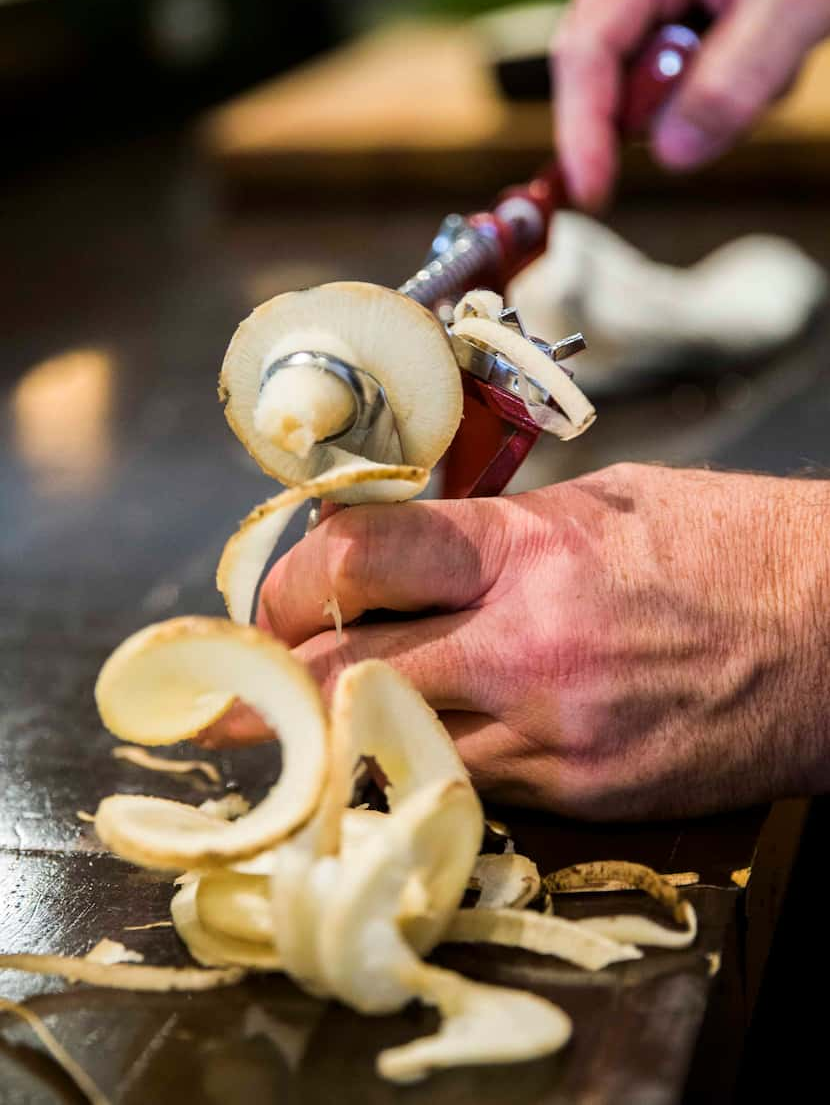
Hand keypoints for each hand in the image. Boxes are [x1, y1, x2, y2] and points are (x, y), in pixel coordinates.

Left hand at [200, 463, 829, 820]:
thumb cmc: (730, 547)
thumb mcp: (607, 500)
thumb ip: (498, 532)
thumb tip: (414, 554)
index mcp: (529, 549)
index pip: (361, 561)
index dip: (291, 583)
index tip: (271, 605)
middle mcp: (529, 646)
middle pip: (349, 674)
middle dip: (276, 689)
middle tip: (237, 700)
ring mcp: (557, 734)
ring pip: (398, 747)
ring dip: (344, 737)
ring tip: (307, 732)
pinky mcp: (586, 795)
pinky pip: (473, 785)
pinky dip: (429, 766)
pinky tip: (414, 750)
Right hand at [555, 0, 829, 208]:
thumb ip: (734, 84)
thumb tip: (671, 154)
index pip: (583, 57)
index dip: (582, 134)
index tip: (593, 195)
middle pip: (610, 70)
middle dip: (673, 99)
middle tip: (755, 76)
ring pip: (643, 68)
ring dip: (706, 81)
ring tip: (772, 38)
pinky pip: (666, 48)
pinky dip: (712, 60)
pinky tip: (757, 27)